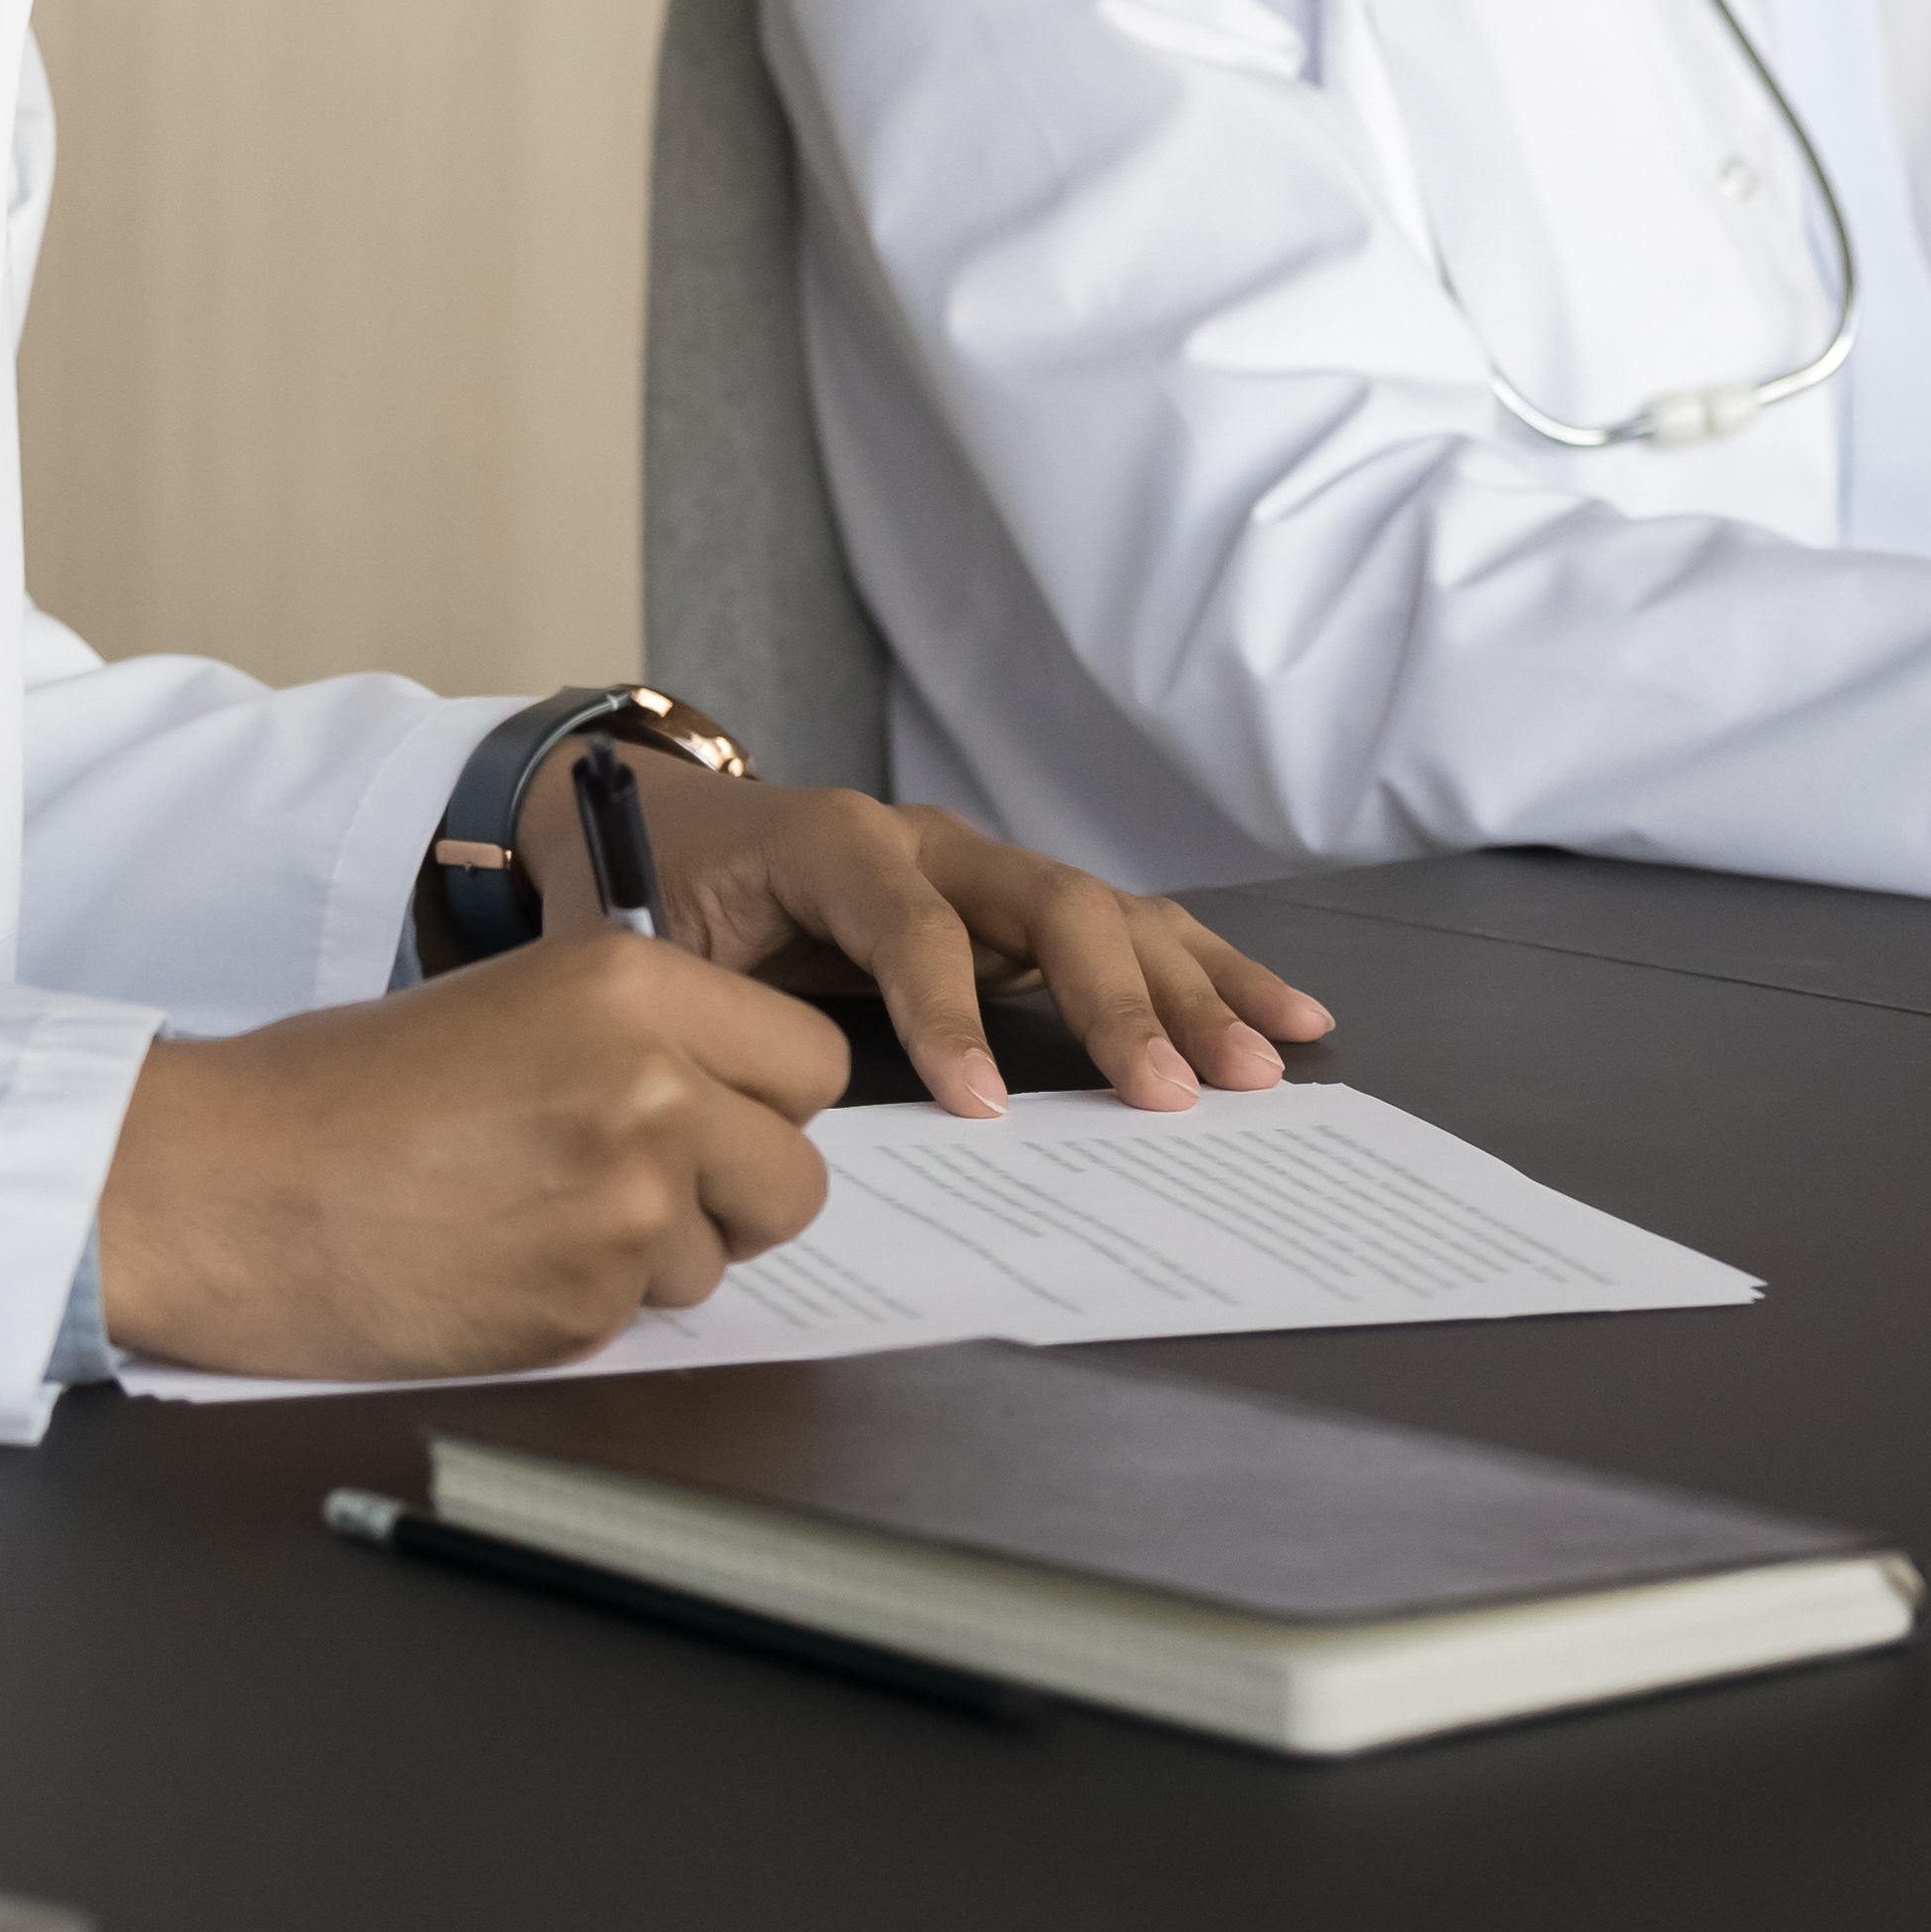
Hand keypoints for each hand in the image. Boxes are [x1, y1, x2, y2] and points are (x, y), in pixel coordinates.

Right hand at [101, 937, 856, 1382]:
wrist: (225, 1184)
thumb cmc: (336, 1091)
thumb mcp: (510, 1001)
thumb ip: (635, 1040)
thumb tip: (726, 1100)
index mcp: (635, 983)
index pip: (810, 1059)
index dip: (764, 1103)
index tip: (716, 1117)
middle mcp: (654, 1083)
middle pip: (796, 1175)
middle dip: (733, 1195)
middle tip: (636, 1190)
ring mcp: (629, 1200)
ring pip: (722, 1258)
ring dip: (654, 1257)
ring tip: (532, 1221)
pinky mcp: (587, 1303)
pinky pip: (643, 1317)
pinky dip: (587, 1306)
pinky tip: (497, 1266)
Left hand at [607, 759, 1341, 1117]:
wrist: (659, 823)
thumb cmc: (649, 892)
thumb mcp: (647, 942)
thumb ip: (714, 1003)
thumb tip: (770, 1108)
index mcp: (834, 841)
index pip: (913, 925)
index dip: (949, 1013)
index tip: (983, 1107)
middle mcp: (931, 839)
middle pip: (1050, 905)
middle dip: (1118, 1001)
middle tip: (1174, 1091)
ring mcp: (987, 866)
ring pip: (1111, 912)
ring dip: (1193, 990)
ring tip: (1266, 1058)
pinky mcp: (1021, 907)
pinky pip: (1126, 930)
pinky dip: (1206, 973)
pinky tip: (1283, 1014)